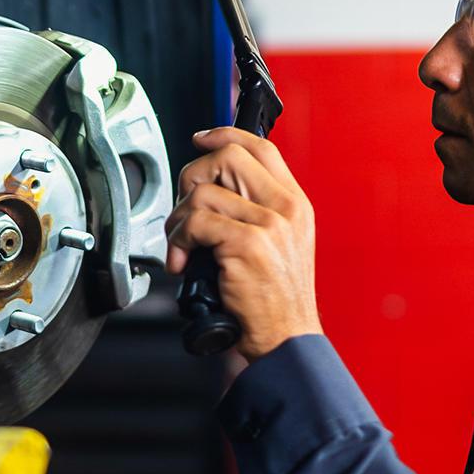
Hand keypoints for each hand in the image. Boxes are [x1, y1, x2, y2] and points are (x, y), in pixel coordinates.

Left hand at [166, 127, 321, 360]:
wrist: (286, 338)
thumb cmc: (275, 300)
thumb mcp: (279, 245)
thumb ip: (255, 212)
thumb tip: (210, 188)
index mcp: (294, 204)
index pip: (260, 147)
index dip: (224, 135)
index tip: (200, 140)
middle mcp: (286, 209)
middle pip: (228, 157)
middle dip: (192, 178)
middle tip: (186, 211)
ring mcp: (269, 225)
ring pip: (203, 191)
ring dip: (178, 219)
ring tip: (182, 246)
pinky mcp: (248, 244)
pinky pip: (196, 221)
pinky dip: (179, 240)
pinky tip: (184, 261)